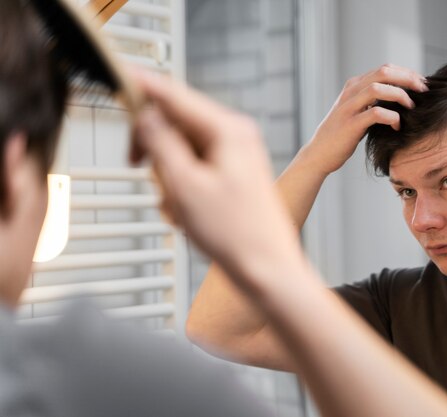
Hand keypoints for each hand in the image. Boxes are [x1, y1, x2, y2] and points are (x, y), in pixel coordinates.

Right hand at [129, 70, 303, 280]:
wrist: (266, 269)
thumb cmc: (236, 233)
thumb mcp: (184, 185)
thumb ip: (160, 143)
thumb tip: (145, 115)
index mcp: (228, 130)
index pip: (175, 96)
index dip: (142, 88)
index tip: (118, 80)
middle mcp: (235, 136)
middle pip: (176, 122)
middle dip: (155, 147)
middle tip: (137, 164)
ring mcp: (235, 156)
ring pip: (181, 149)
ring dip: (168, 175)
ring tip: (178, 204)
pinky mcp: (232, 175)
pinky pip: (194, 169)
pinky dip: (182, 188)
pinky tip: (188, 213)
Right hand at [301, 64, 426, 174]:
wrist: (319, 154)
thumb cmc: (343, 134)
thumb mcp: (358, 111)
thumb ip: (374, 101)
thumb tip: (403, 97)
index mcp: (354, 85)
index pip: (385, 69)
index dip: (407, 73)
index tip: (422, 85)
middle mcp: (351, 91)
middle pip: (384, 72)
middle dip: (408, 79)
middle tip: (424, 91)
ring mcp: (349, 107)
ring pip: (379, 88)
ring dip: (400, 95)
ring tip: (412, 108)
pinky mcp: (350, 124)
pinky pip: (375, 113)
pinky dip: (392, 117)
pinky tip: (397, 126)